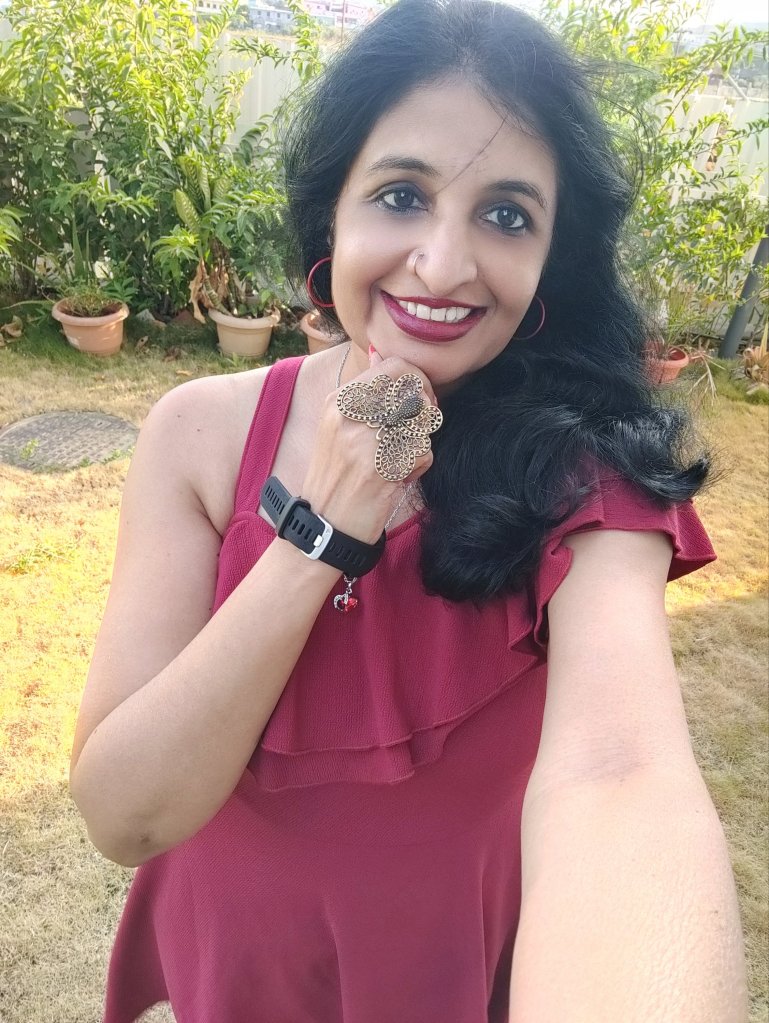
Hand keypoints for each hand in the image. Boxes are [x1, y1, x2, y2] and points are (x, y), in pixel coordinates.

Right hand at [300, 347, 437, 543]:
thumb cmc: (337, 477)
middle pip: (413, 389)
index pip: (394, 367)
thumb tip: (381, 355)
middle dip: (426, 409)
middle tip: (417, 430)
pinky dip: (418, 468)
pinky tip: (397, 478)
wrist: (323, 526)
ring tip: (400, 458)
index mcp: (337, 401)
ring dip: (421, 442)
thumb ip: (363, 393)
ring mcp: (364, 440)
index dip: (417, 381)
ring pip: (423, 421)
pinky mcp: (380, 468)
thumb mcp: (338, 428)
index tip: (418, 402)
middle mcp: (349, 416)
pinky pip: (424, 452)